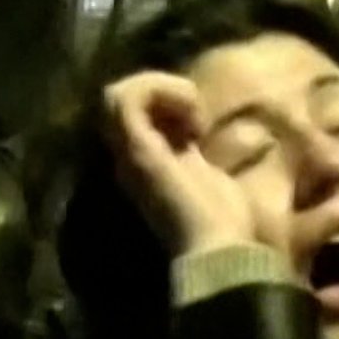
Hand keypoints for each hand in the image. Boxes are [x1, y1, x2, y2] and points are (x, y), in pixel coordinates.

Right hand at [102, 71, 256, 256]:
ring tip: (191, 114)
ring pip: (115, 94)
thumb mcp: (209, 175)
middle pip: (119, 100)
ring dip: (160, 88)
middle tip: (195, 117)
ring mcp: (128, 154)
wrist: (218, 250)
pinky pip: (125, 98)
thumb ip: (196, 154)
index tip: (199, 127)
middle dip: (160, 91)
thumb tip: (201, 135)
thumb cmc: (224, 223)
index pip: (136, 114)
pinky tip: (190, 119)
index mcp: (147, 162)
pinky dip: (160, 91)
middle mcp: (129, 157)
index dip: (165, 103)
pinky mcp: (136, 150)